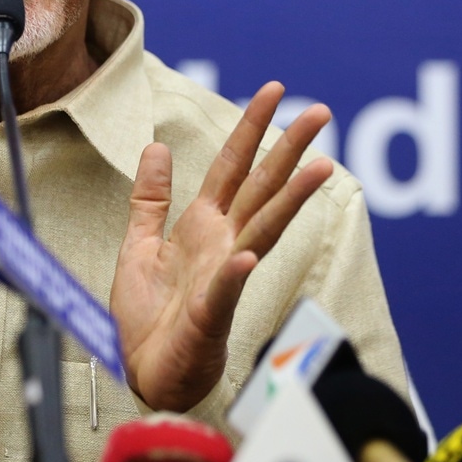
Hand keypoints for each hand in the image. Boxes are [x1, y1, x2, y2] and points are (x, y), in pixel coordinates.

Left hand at [110, 82, 333, 411]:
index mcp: (205, 226)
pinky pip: (224, 290)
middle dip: (290, 149)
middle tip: (322, 112)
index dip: (251, 128)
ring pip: (263, 230)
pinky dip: (234, 273)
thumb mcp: (139, 244)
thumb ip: (151, 198)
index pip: (233, 166)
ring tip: (318, 168)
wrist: (142, 372)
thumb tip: (156, 146)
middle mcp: (223, 244)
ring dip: (290, 200)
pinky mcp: (210, 314)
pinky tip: (245, 256)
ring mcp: (223, 277)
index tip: (274, 90)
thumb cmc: (147, 317)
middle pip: (262, 188)